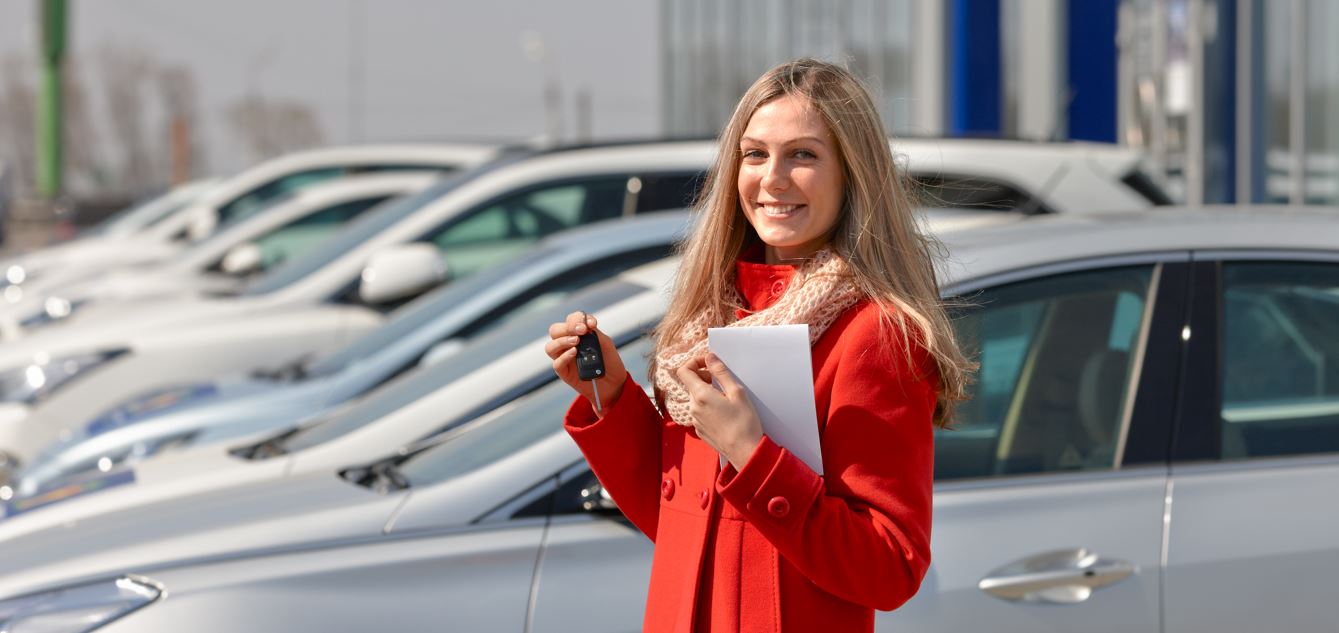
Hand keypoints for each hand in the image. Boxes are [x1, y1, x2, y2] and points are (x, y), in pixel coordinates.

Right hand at [545, 311, 626, 415]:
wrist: (614, 384)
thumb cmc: (609, 362)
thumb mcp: (606, 344)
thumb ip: (595, 333)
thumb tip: (585, 325)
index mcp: (577, 334)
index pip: (570, 320)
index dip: (578, 318)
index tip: (592, 324)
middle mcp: (567, 344)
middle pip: (555, 330)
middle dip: (567, 327)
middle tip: (582, 330)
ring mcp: (564, 358)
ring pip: (550, 346)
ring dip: (562, 340)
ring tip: (576, 341)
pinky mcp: (564, 372)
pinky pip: (557, 363)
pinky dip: (564, 356)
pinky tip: (575, 352)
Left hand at [676, 352, 763, 469]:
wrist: (745, 452)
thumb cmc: (744, 423)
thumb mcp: (736, 392)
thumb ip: (721, 372)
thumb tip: (709, 357)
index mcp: (700, 395)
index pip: (684, 370)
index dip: (694, 362)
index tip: (708, 363)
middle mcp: (693, 408)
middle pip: (691, 384)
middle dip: (704, 377)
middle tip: (722, 380)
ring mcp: (695, 420)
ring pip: (696, 398)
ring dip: (707, 392)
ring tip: (726, 398)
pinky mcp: (700, 430)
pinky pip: (700, 412)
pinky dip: (708, 406)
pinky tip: (724, 412)